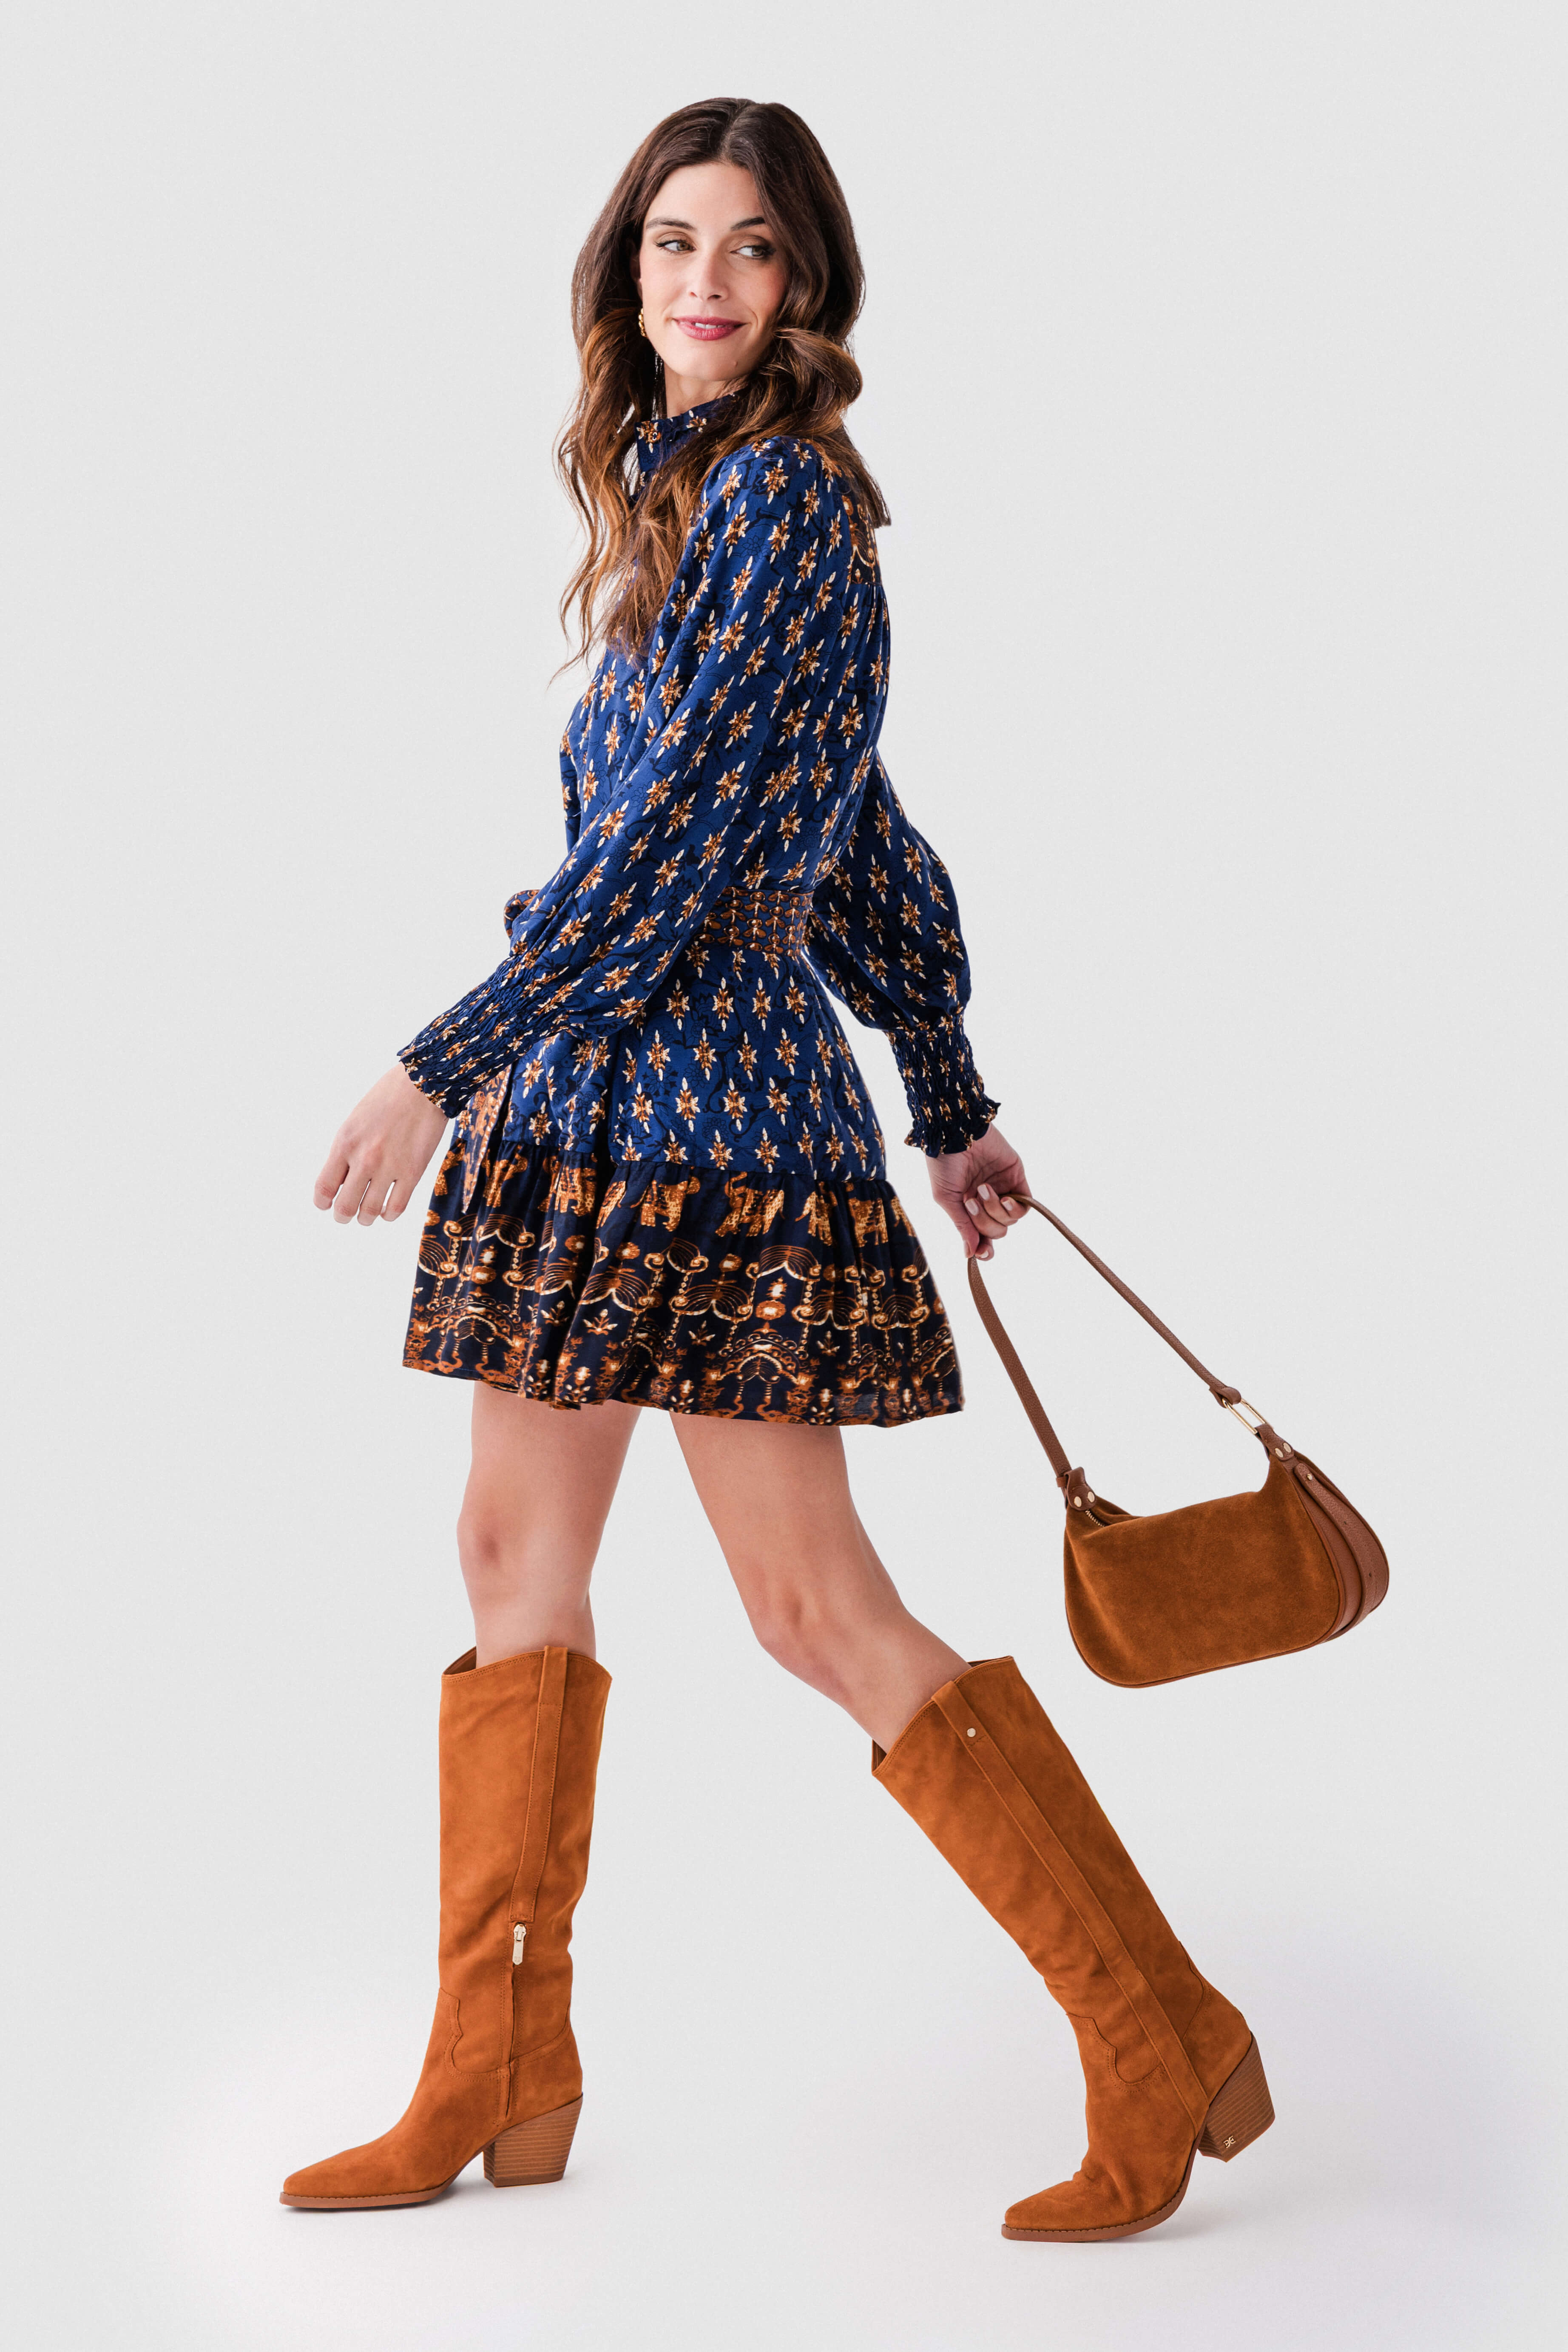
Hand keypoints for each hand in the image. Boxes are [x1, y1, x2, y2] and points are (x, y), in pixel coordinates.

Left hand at [314, 1063, 448, 1226]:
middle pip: (345, 1206)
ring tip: (367, 1216)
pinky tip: (387, 1211)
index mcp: (344, 1144)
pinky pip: (396, 1208)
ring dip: (365, 1219)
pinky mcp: (413, 1172)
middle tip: (346, 1216)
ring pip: (370, 1212)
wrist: (422, 1086)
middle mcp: (364, 1159)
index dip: (322, 1203)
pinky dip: (388, 1215)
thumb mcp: (354, 1123)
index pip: (324, 1187)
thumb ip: (345, 1152)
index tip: (326, 1205)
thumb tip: (341, 1183)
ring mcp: (390, 1167)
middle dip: (343, 1216)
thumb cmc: (386, 1100)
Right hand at [926, 1124, 1030, 1259]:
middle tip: (971, 1201)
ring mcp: (1002, 1189)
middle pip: (996, 1231)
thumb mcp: (946, 1199)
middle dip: (984, 1222)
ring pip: (1009, 1220)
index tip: (982, 1254)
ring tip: (983, 1189)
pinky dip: (1015, 1208)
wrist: (955, 1132)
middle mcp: (985, 1201)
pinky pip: (1024, 1205)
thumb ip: (962, 1226)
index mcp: (966, 1207)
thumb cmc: (943, 1163)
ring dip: (995, 1211)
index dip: (984, 1249)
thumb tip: (970, 1254)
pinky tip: (1005, 1199)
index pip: (981, 1236)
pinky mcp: (1016, 1177)